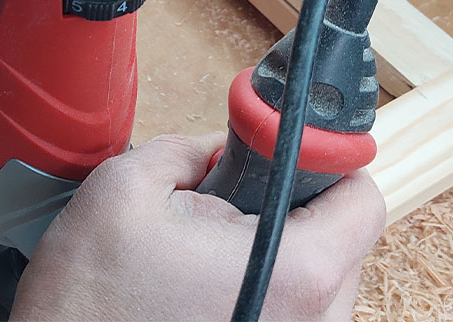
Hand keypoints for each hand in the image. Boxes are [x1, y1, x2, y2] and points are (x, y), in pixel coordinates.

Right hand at [11, 133, 385, 321]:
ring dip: (279, 251)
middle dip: (294, 207)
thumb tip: (219, 147)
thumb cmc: (90, 296)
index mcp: (292, 272)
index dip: (326, 163)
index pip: (363, 200)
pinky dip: (263, 286)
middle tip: (233, 197)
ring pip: (319, 282)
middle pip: (346, 242)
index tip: (287, 154)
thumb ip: (188, 149)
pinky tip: (209, 281)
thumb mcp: (125, 186)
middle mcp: (310, 321)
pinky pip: (293, 312)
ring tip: (213, 246)